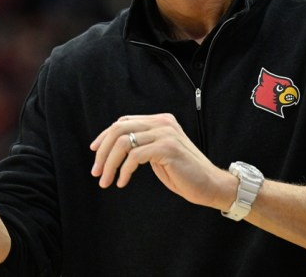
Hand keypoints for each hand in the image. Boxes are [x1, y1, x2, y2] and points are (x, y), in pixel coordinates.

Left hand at [90, 113, 233, 208]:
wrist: (210, 185)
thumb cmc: (183, 173)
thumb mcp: (157, 154)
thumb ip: (142, 144)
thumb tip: (113, 145)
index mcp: (159, 121)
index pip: (123, 122)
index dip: (104, 136)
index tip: (95, 153)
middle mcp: (162, 122)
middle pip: (119, 130)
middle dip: (103, 152)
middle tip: (96, 172)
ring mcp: (166, 133)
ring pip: (123, 142)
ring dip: (110, 163)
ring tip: (105, 181)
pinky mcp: (168, 148)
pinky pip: (135, 156)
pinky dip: (124, 170)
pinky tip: (122, 182)